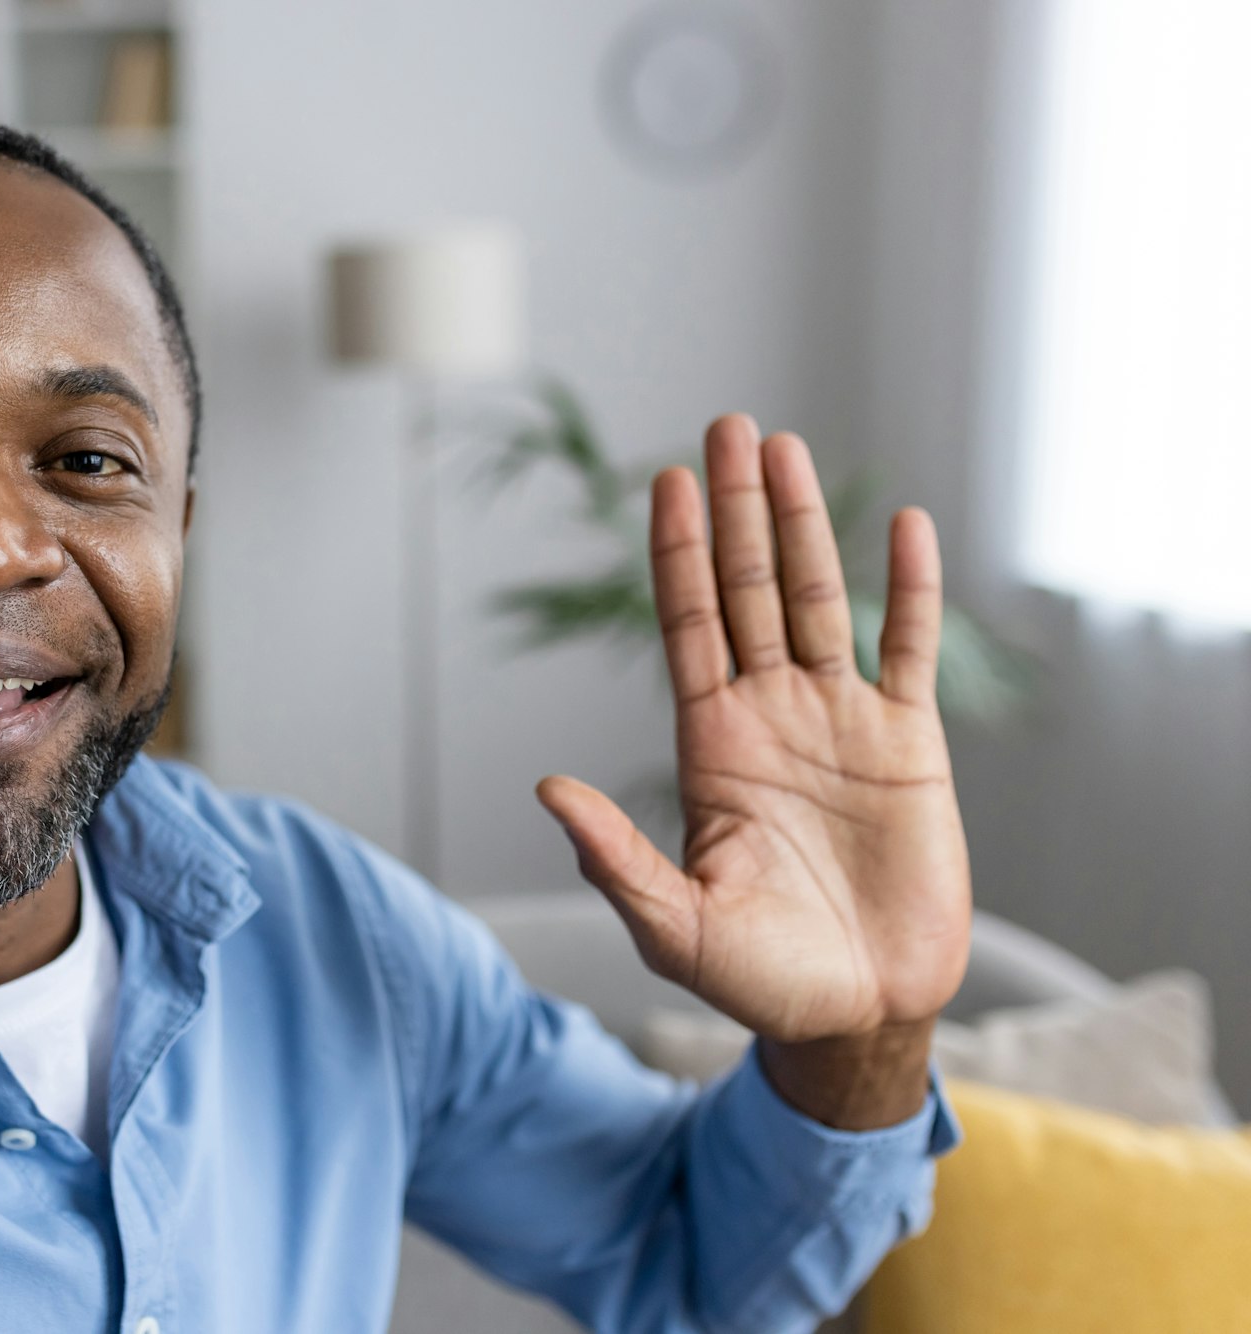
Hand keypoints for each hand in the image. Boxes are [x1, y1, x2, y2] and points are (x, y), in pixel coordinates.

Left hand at [537, 415, 970, 1046]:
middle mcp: (770, 715)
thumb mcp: (673, 924)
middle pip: (749, 589)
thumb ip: (615, 857)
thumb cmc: (757, 978)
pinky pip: (911, 649)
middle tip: (727, 425)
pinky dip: (910, 589)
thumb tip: (545, 791)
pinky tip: (902, 523)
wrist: (855, 1013)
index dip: (679, 553)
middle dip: (737, 510)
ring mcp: (840, 722)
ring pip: (820, 599)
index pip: (688, 624)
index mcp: (710, 743)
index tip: (666, 481)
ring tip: (787, 448)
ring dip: (806, 525)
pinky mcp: (911, 746)